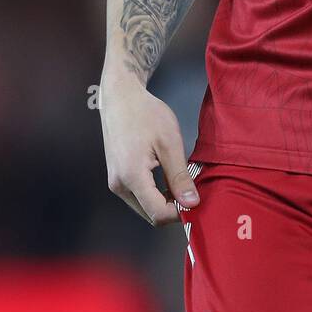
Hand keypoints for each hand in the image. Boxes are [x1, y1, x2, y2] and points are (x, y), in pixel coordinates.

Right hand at [100, 72, 198, 225]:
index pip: (158, 214)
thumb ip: (180, 176)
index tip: (197, 197)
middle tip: (191, 188)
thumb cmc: (147, 115)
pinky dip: (155, 193)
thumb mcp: (170, 143)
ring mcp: (115, 182)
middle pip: (150, 214)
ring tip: (180, 179)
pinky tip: (167, 176)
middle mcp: (119, 185)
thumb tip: (192, 204)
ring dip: (164, 201)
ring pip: (144, 207)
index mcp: (131, 177)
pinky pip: (138, 196)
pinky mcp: (116, 178)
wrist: (121, 98)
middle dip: (173, 207)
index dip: (180, 211)